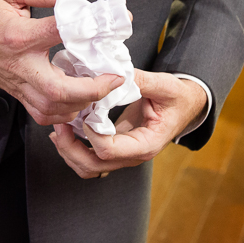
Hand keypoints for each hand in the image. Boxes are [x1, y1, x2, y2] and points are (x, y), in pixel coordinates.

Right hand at [0, 0, 123, 124]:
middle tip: (114, 77)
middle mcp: (18, 65)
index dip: (89, 27)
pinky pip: (42, 114)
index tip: (110, 23)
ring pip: (52, 109)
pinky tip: (78, 100)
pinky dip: (64, 113)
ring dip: (80, 103)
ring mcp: (16, 83)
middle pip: (58, 90)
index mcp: (17, 35)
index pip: (58, 32)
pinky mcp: (15, 93)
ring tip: (100, 88)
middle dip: (93, 88)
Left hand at [49, 69, 207, 178]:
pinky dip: (74, 148)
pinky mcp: (116, 148)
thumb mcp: (165, 85)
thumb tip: (117, 75)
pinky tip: (66, 130)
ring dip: (69, 152)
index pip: (110, 151)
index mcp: (146, 144)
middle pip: (93, 166)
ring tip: (58, 130)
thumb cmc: (177, 97)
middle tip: (59, 126)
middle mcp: (133, 155)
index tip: (83, 113)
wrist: (186, 105)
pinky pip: (90, 158)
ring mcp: (123, 155)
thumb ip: (141, 81)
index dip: (91, 134)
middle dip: (71, 148)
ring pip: (88, 167)